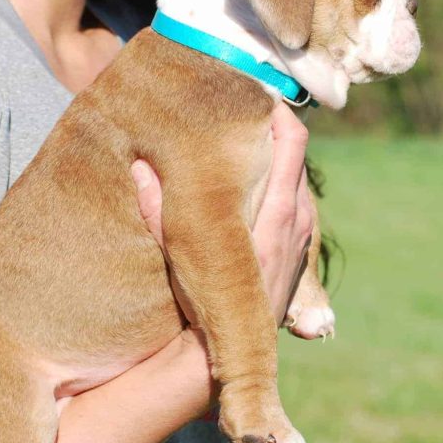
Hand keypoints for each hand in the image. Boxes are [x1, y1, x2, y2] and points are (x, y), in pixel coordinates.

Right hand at [132, 104, 313, 324]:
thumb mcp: (178, 250)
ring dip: (278, 161)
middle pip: (297, 154)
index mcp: (276, 208)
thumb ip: (157, 209)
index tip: (258, 95)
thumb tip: (138, 168)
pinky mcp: (301, 250)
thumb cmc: (206, 300)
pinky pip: (297, 204)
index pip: (292, 140)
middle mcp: (298, 217)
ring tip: (249, 144)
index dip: (279, 112)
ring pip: (298, 180)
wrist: (238, 347)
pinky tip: (256, 186)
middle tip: (246, 113)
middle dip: (273, 131)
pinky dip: (282, 187)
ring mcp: (304, 234)